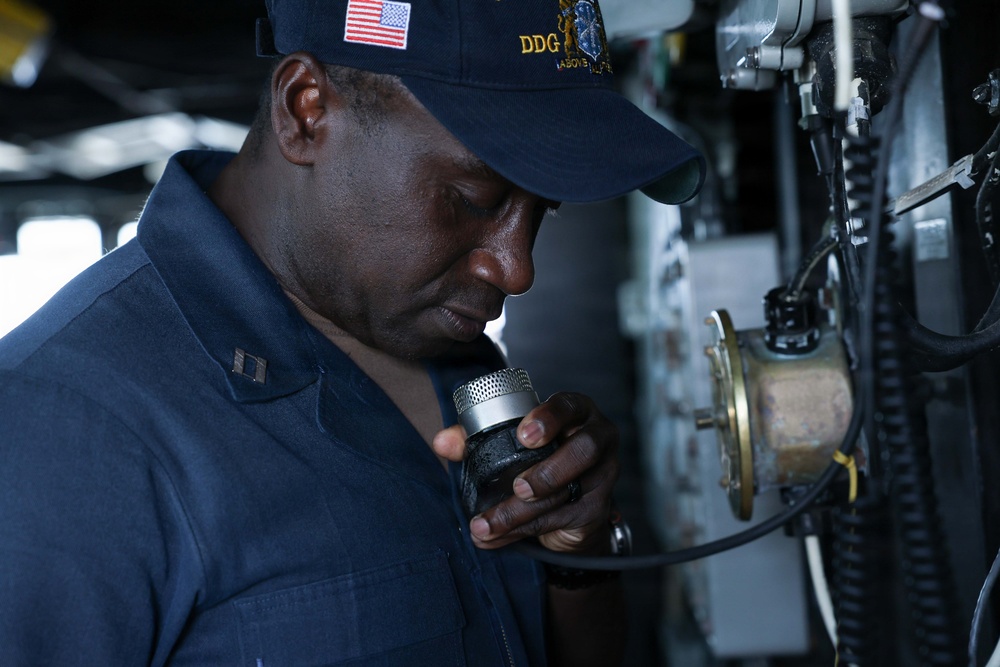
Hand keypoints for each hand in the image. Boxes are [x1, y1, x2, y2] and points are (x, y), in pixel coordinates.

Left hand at [432, 392, 619, 553]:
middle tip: (518, 486)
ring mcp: (603, 475)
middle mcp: (597, 439)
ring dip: (522, 511)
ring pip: (566, 492)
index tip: (523, 436)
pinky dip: (522, 530)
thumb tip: (442, 442)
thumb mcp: (509, 444)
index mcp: (576, 413)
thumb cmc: (538, 458)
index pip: (570, 407)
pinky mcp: (597, 509)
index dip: (549, 418)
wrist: (565, 506)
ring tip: (487, 523)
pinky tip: (496, 537)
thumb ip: (475, 440)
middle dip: (549, 470)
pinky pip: (559, 519)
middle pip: (584, 450)